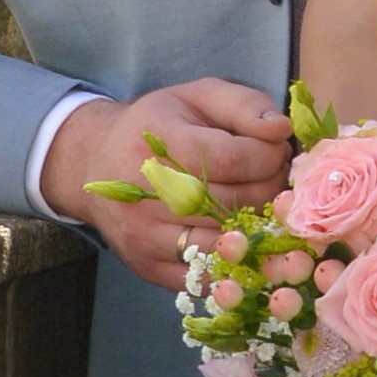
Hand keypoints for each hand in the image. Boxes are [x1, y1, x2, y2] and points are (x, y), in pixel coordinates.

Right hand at [44, 77, 292, 285]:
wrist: (95, 163)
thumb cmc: (159, 126)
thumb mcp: (199, 96)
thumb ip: (245, 105)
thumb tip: (281, 130)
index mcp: (157, 143)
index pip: (230, 159)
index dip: (268, 156)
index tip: (276, 150)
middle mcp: (143, 194)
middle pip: (230, 204)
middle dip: (270, 190)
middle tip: (276, 178)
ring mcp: (143, 236)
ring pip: (222, 244)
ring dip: (258, 229)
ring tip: (264, 206)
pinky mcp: (148, 267)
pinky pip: (205, 279)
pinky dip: (234, 265)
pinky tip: (247, 240)